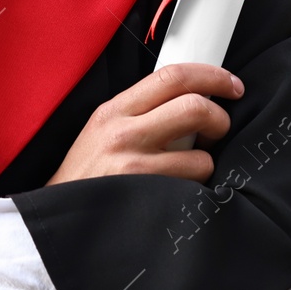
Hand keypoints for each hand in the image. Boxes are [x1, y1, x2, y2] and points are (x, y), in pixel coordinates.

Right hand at [45, 62, 242, 185]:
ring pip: (200, 154)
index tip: (230, 85)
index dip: (211, 76)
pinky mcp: (147, 196)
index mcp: (114, 110)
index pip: (171, 76)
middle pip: (193, 106)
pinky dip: (197, 187)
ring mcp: (135, 166)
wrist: (61, 213)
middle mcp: (123, 132)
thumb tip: (189, 97)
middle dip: (219, 118)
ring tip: (190, 166)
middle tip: (218, 128)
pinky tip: (181, 189)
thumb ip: (140, 109)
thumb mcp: (103, 129)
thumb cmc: (87, 173)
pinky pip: (193, 186)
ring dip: (206, 161)